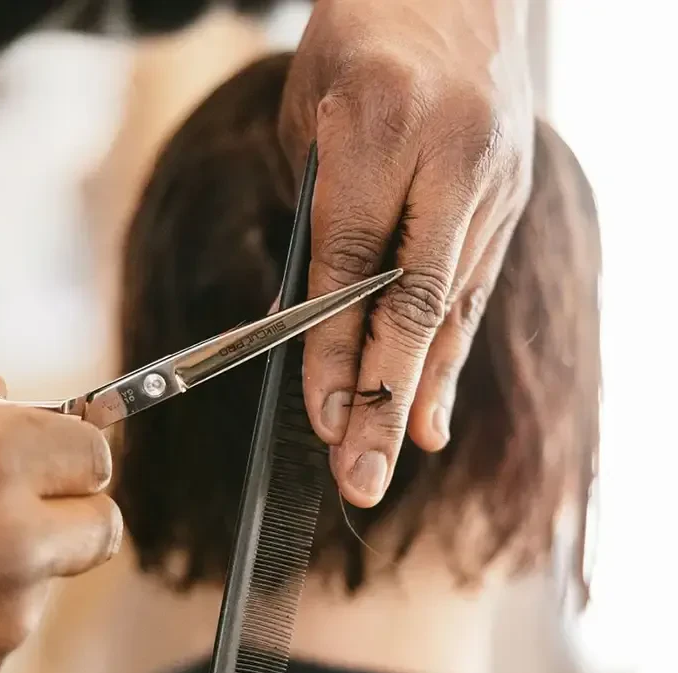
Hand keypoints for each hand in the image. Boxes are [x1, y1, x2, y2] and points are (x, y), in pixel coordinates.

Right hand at [0, 359, 122, 672]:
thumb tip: (6, 397)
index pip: (95, 453)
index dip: (69, 450)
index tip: (50, 451)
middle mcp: (15, 541)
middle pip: (102, 524)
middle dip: (70, 507)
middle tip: (22, 497)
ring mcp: (1, 613)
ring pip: (53, 575)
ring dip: (20, 558)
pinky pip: (9, 623)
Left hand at [280, 0, 533, 505]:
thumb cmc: (357, 49)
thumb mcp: (308, 123)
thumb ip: (318, 224)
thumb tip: (310, 322)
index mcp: (384, 127)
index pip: (354, 267)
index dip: (335, 349)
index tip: (320, 416)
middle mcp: (455, 161)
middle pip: (415, 306)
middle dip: (382, 401)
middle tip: (358, 477)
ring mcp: (494, 185)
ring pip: (451, 311)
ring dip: (416, 395)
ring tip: (387, 461)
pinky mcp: (510, 204)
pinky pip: (473, 295)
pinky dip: (446, 360)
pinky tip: (429, 415)